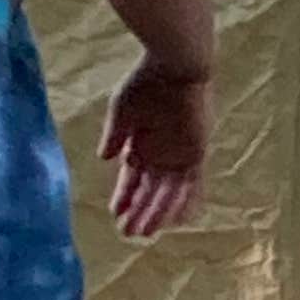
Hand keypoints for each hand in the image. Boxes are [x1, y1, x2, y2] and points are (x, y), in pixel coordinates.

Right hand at [101, 62, 209, 238]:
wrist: (174, 67)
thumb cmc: (145, 84)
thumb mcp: (121, 111)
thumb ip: (114, 136)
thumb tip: (104, 159)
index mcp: (142, 144)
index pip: (133, 178)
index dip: (124, 196)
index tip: (115, 214)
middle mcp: (162, 153)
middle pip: (150, 191)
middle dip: (138, 212)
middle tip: (127, 233)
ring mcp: (180, 154)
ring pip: (168, 193)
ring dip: (157, 213)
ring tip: (143, 232)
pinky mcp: (196, 152)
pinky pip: (192, 184)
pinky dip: (183, 202)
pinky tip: (173, 220)